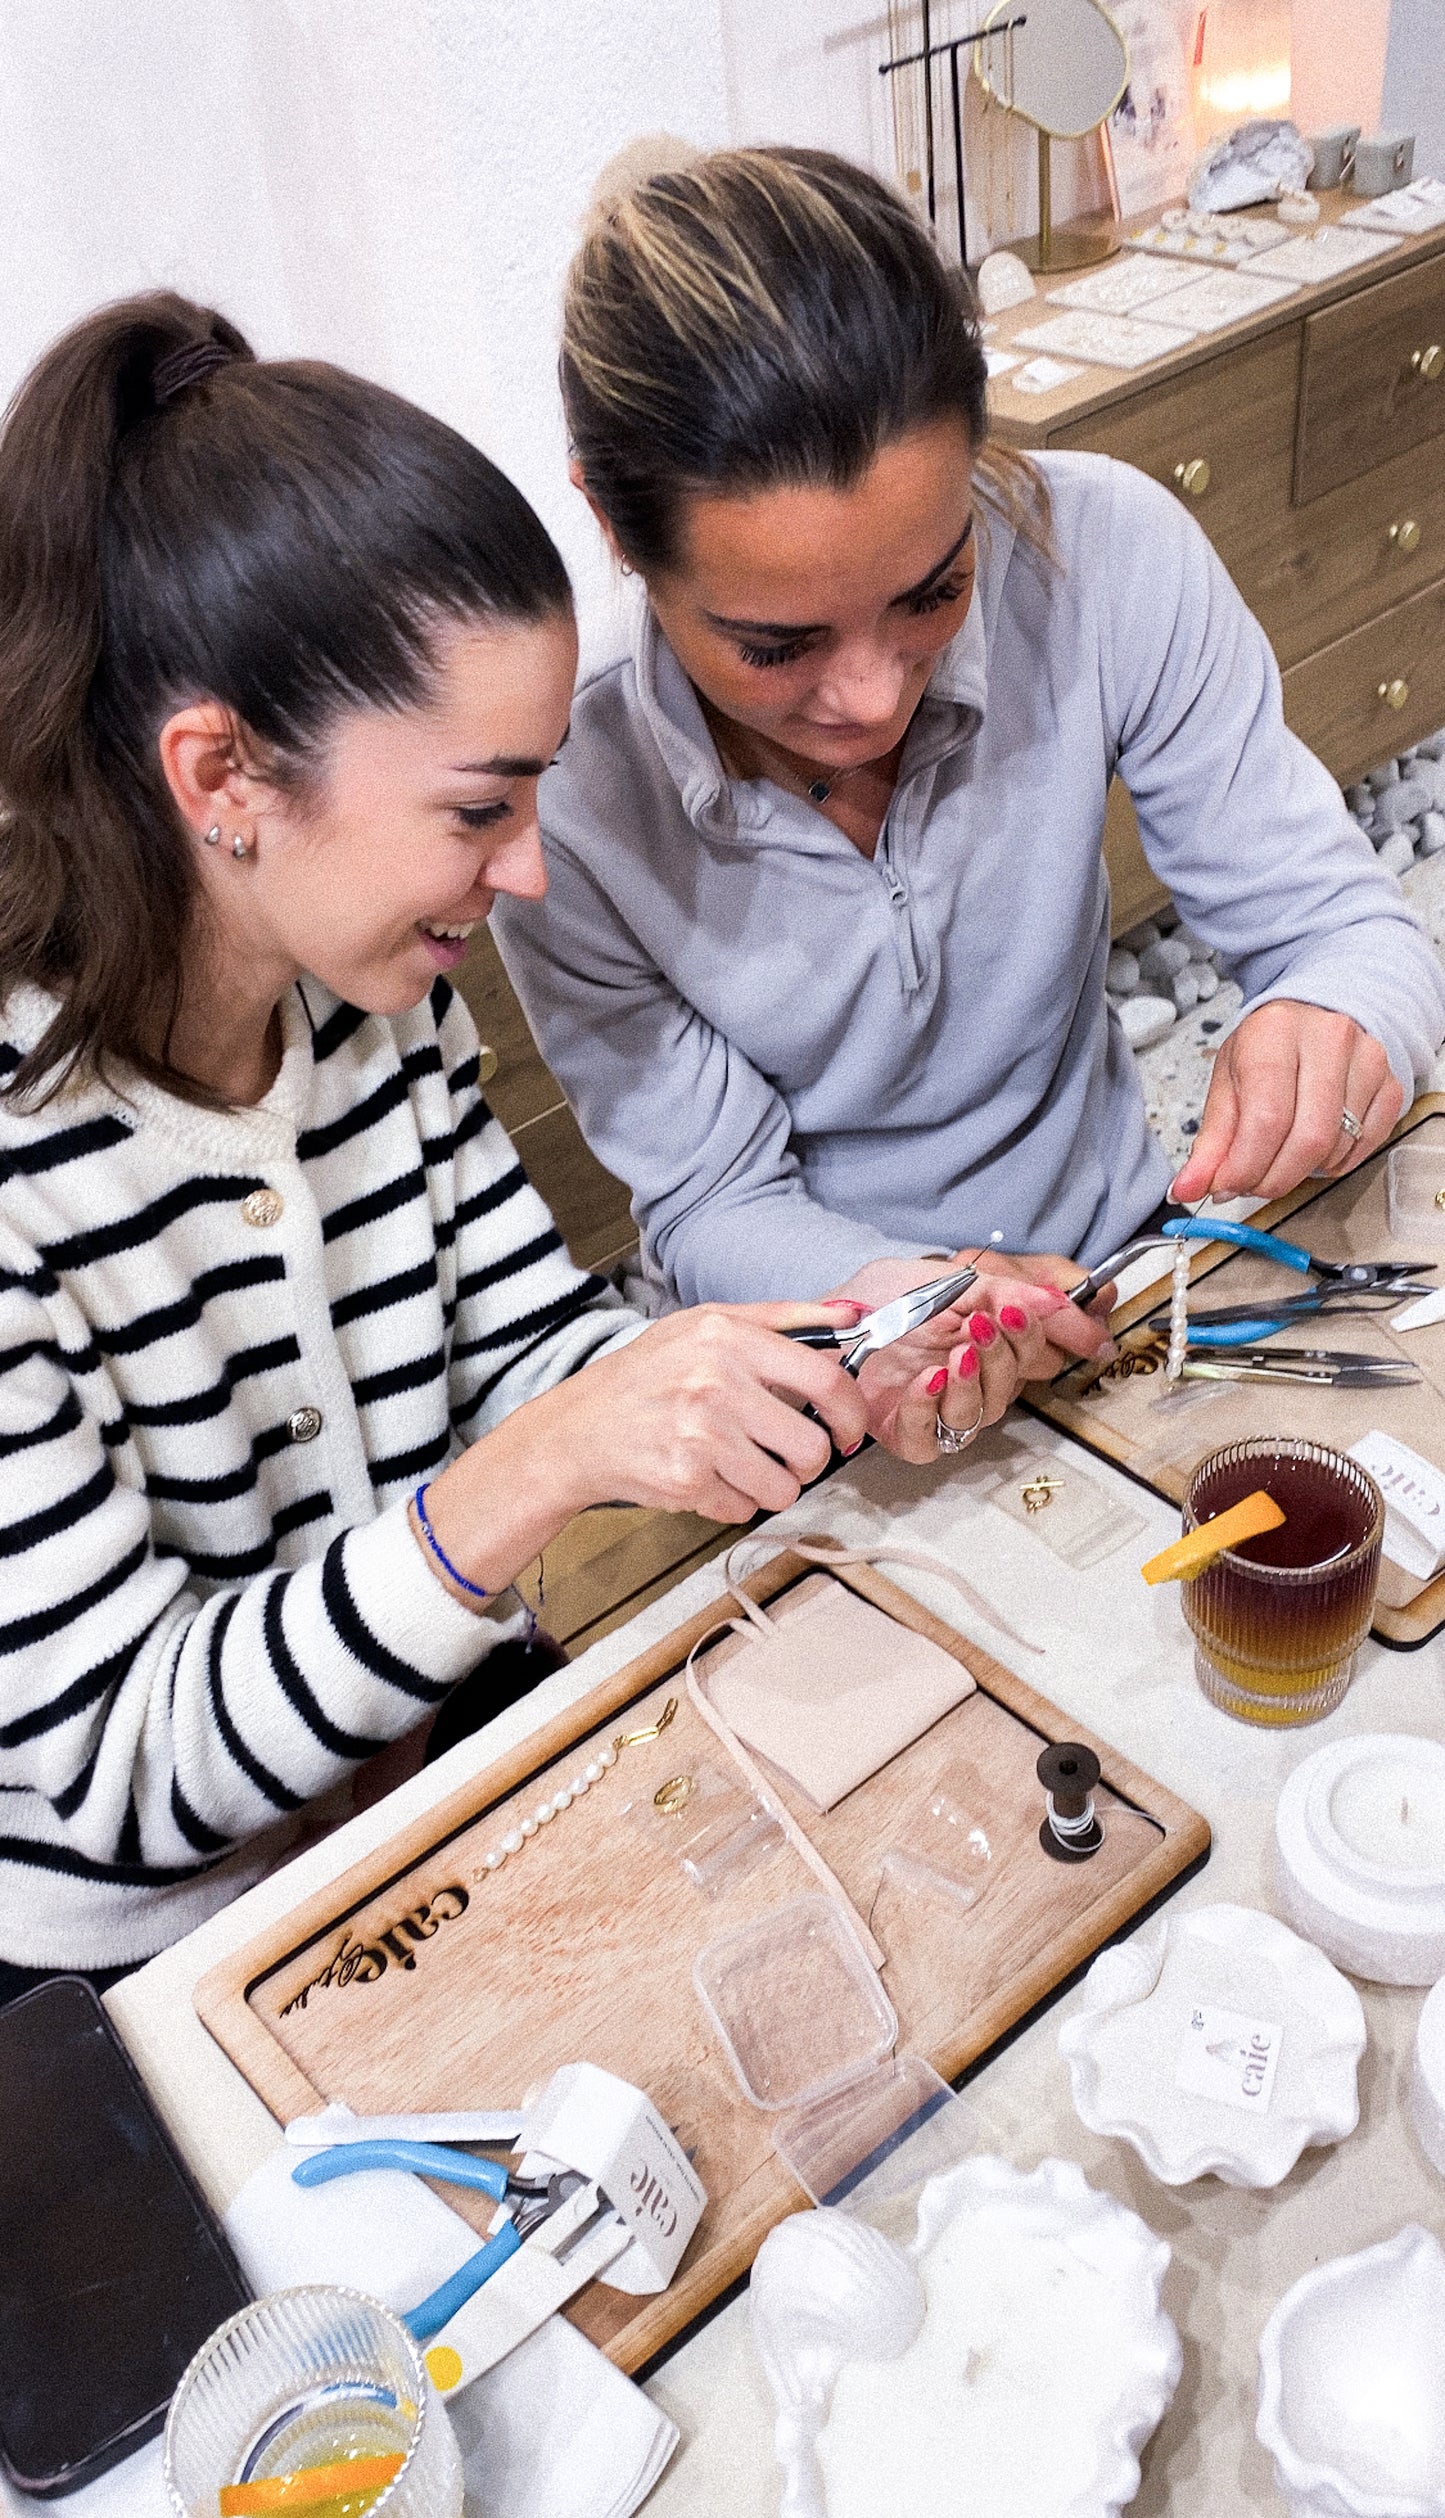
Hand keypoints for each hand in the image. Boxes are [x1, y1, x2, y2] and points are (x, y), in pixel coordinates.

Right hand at [531, 1300, 870, 1522]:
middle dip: (810, 1461)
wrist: (579, 1428)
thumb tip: (850, 1317)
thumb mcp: (706, 1324)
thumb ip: (781, 1318)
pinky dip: (733, 1501)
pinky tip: (706, 1476)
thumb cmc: (648, 1375)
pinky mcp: (686, 1481)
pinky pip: (744, 1508)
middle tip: (791, 1456)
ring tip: (741, 1465)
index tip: (847, 1429)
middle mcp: (716, 1384)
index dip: (850, 1412)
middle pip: (812, 1446)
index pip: (825, 1379)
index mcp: (727, 1338)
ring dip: (772, 1485)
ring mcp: (701, 1436)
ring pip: (784, 1487)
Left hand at [859, 1275, 1111, 1465]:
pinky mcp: (907, 1434)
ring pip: (980, 1416)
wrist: (830, 1316)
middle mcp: (973, 1381)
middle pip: (1013, 1386)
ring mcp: (941, 1410)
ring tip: (956, 1354)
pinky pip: (932, 1440)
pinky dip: (930, 1409)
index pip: (1038, 1351)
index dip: (1045, 1338)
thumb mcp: (953, 1280)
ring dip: (973, 1383)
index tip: (1034, 1316)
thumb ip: (1008, 1292)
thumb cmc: (887, 1295)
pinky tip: (926, 1381)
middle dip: (1004, 1354)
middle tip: (984, 1324)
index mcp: (991, 1344)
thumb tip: (1060, 1301)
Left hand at [1169, 1003, 1401, 1204]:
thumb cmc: (1269, 1048)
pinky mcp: (1391, 1083)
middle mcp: (1328, 1040)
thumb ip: (1210, 1142)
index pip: (1265, 1119)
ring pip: (1336, 1146)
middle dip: (1273, 1178)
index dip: (1244, 1167)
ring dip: (1301, 1172)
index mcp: (1275, 1033)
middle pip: (1307, 1138)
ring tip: (1278, 1160)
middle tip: (1251, 1184)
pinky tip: (1314, 1151)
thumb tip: (1187, 1188)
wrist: (1316, 1017)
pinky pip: (1365, 1145)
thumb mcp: (1228, 1083)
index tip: (1225, 1186)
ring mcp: (1367, 1061)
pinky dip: (1334, 1163)